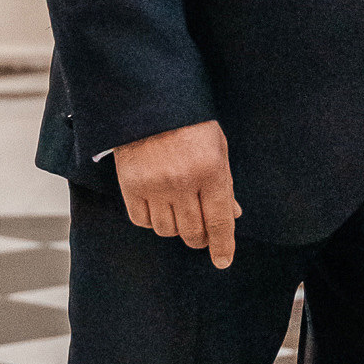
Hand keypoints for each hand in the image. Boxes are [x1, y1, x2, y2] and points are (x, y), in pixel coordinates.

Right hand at [114, 119, 240, 271]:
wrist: (148, 102)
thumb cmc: (189, 123)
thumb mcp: (217, 147)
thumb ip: (224, 184)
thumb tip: (232, 216)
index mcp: (210, 170)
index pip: (220, 221)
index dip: (223, 246)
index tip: (223, 261)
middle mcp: (182, 182)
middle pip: (193, 232)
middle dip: (200, 237)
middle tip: (202, 231)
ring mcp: (154, 185)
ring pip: (167, 230)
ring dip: (176, 227)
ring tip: (179, 210)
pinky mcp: (130, 186)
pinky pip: (142, 221)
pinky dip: (151, 219)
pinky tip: (158, 205)